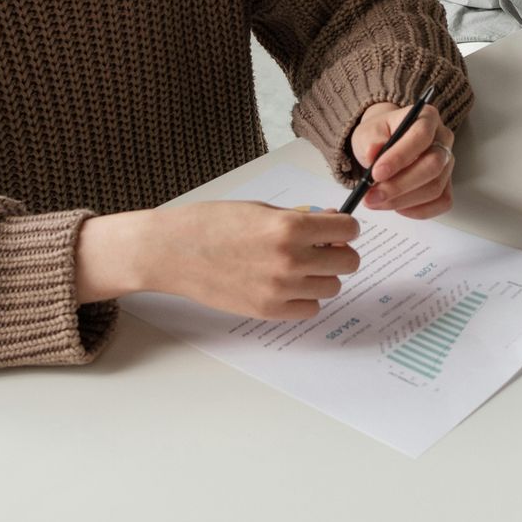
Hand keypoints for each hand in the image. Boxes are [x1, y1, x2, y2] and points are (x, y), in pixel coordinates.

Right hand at [75, 202, 358, 318]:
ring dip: (322, 276)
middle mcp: (290, 260)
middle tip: (322, 249)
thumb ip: (299, 219)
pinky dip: (305, 298)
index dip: (345, 228)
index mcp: (289, 227)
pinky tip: (287, 286)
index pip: (348, 230)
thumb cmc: (213, 223)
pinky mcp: (268, 311)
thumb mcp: (261, 209)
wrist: (173, 251)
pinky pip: (309, 309)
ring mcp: (280, 289)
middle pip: (348, 263)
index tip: (337, 229)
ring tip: (298, 267)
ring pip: (331, 288)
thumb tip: (332, 225)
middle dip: (339, 253)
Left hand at [349, 99, 454, 218]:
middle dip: (399, 185)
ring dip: (402, 200)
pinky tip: (397, 206)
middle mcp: (443, 140)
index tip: (376, 173)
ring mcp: (447, 164)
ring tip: (376, 201)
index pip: (421, 136)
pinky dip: (417, 210)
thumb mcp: (367, 132)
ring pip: (435, 188)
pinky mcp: (446, 184)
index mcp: (427, 118)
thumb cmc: (379, 135)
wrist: (385, 143)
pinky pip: (441, 202)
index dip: (400, 157)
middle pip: (432, 166)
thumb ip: (370, 141)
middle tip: (371, 195)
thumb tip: (373, 153)